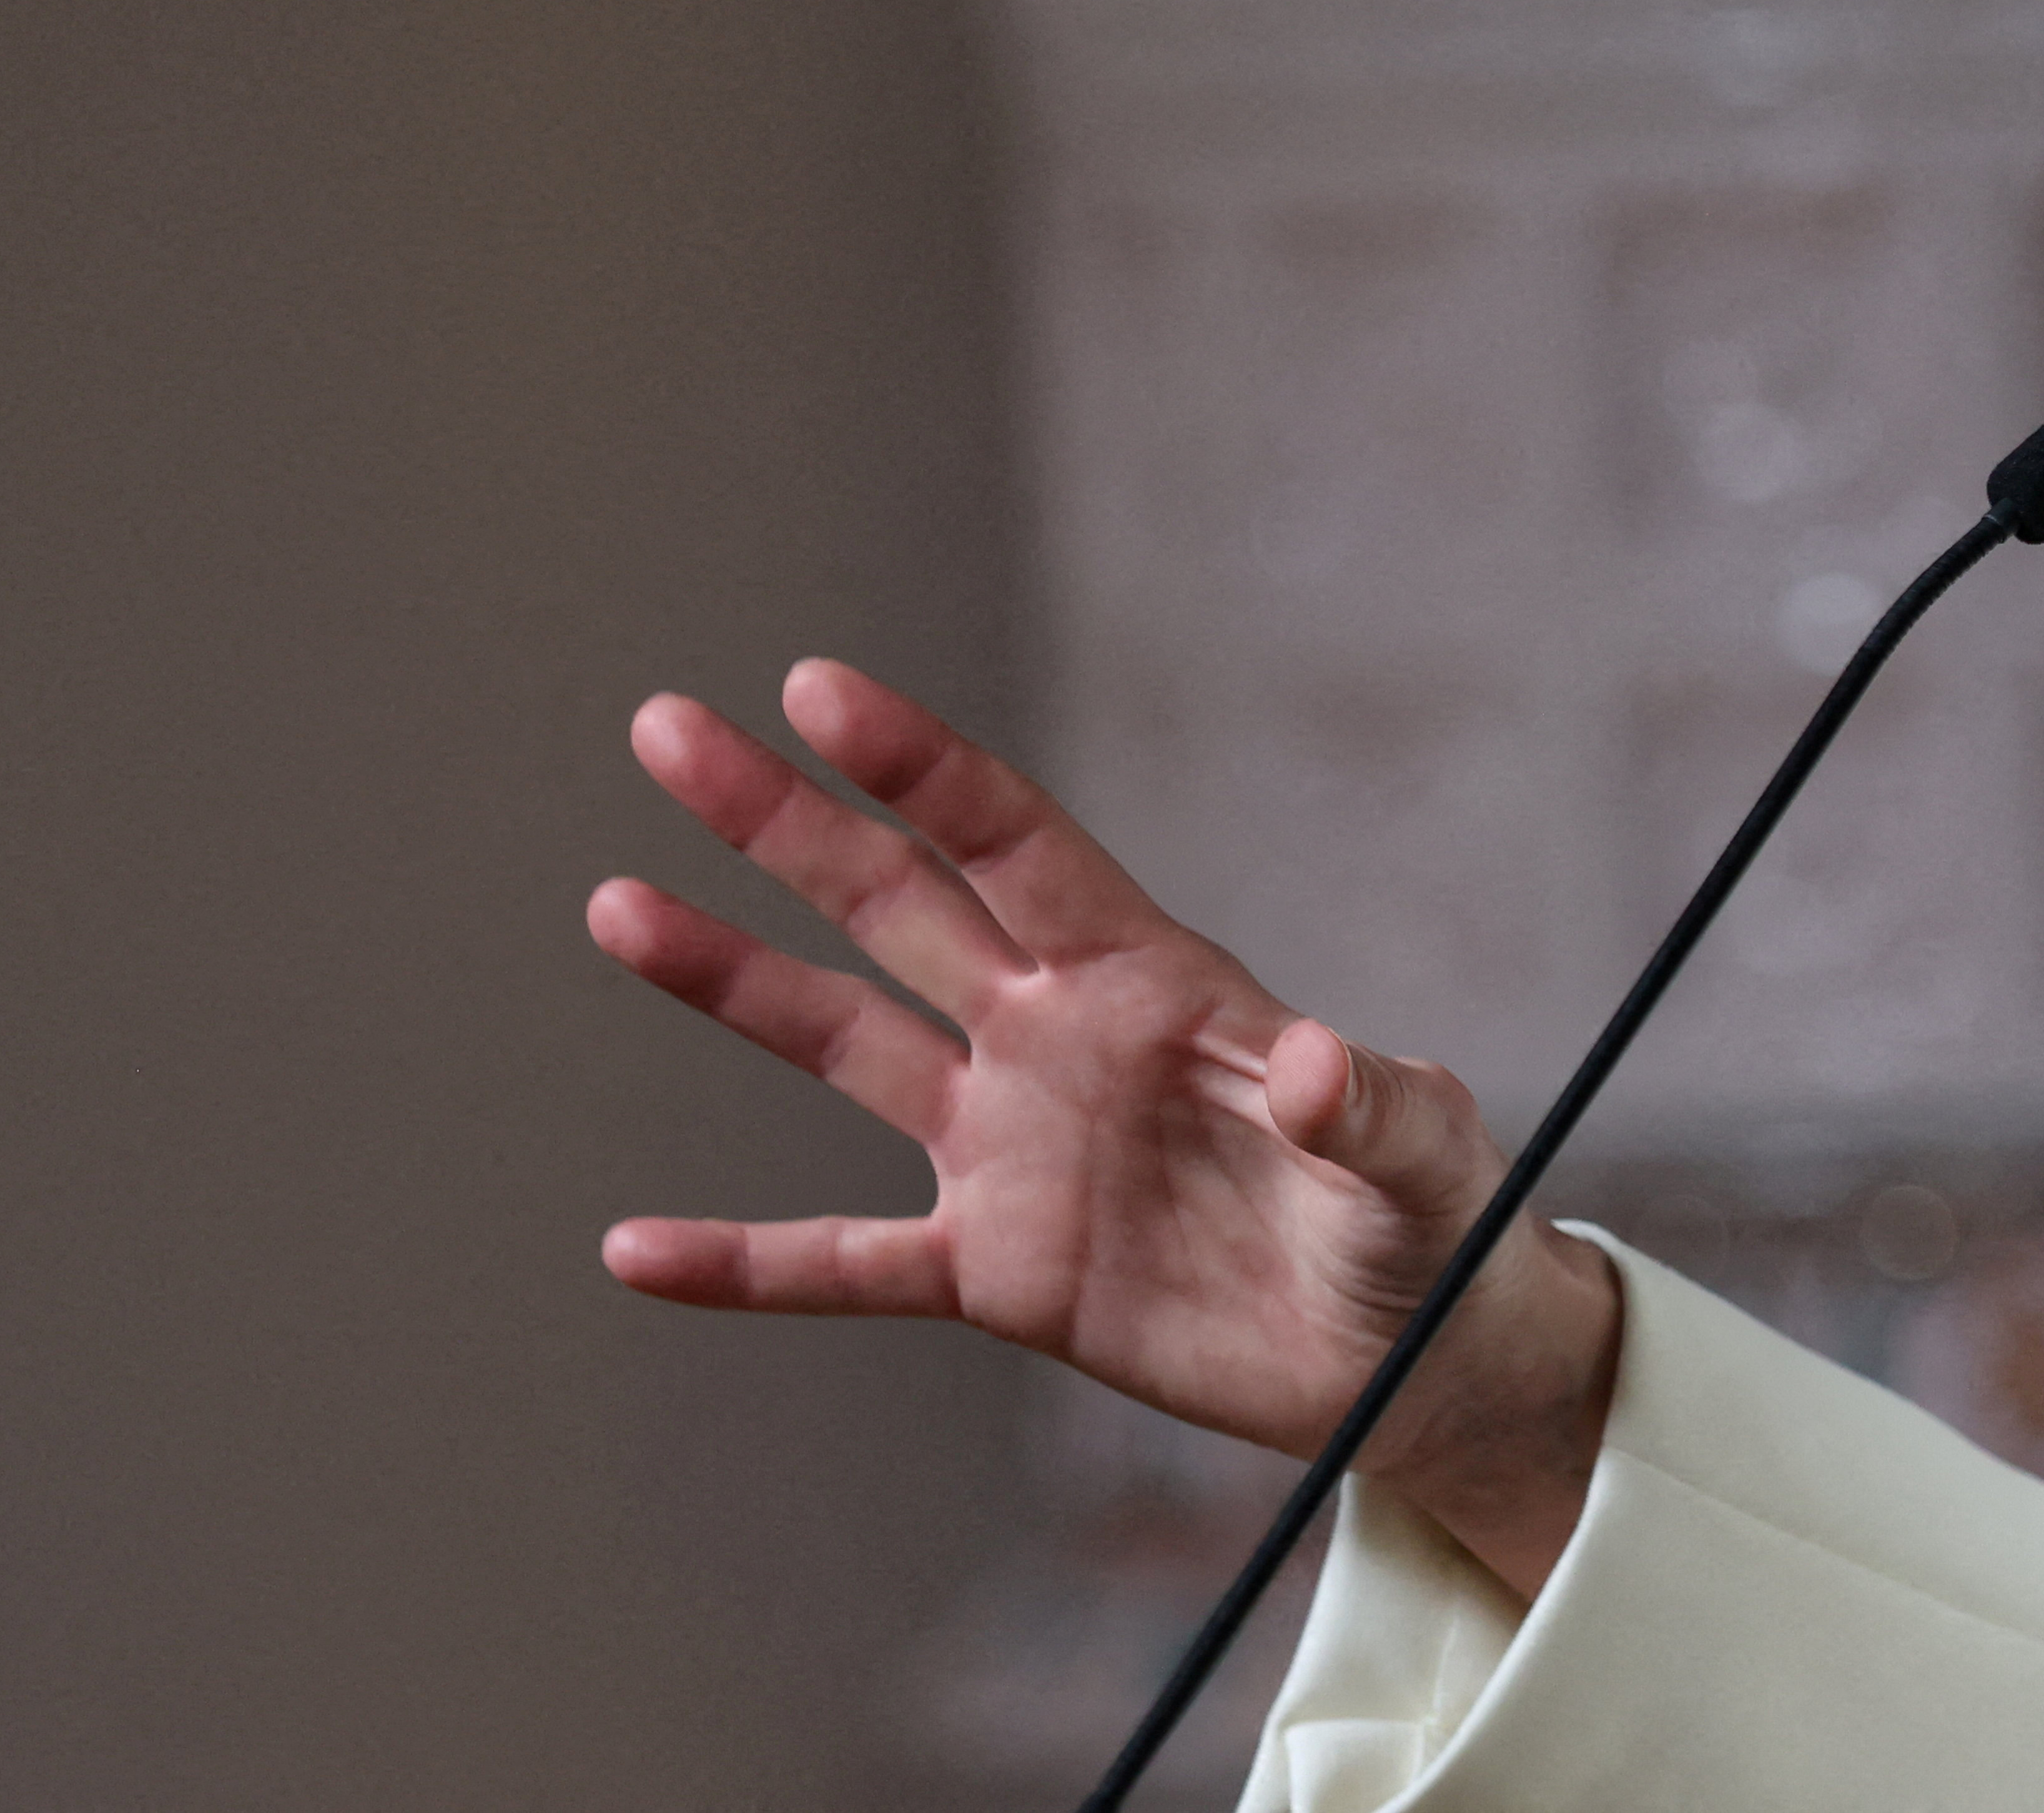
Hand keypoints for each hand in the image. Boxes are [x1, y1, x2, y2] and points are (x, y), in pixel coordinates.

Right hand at [587, 661, 1619, 1591]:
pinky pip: (844, 1264)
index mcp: (1151, 981)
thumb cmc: (1427, 1219)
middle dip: (784, 819)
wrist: (1404, 1354)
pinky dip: (741, 1263)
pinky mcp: (998, 1273)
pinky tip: (636, 1248)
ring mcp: (1013, 1152)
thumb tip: (1312, 1064)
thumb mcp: (1418, 1151)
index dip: (920, 767)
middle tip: (669, 727)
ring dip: (733, 980)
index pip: (1012, 843)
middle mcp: (1056, 1041)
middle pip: (896, 905)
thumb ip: (1365, 1105)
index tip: (816, 690)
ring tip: (616, 904)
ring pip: (844, 1045)